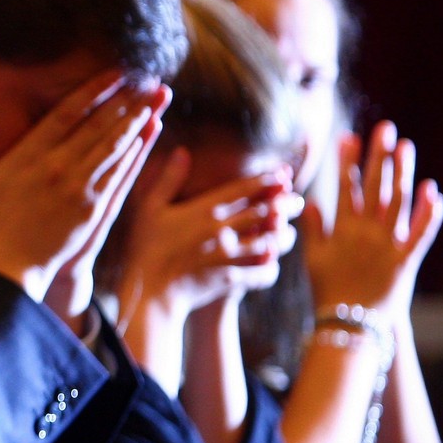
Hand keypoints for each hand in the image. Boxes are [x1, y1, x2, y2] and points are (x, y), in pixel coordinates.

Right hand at [0, 73, 170, 302]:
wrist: (6, 269)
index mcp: (30, 154)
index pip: (68, 112)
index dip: (95, 89)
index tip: (116, 71)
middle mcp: (58, 166)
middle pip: (99, 124)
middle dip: (126, 98)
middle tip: (148, 78)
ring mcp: (79, 188)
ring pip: (114, 146)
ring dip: (137, 119)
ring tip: (155, 99)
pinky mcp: (92, 210)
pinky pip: (119, 174)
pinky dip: (136, 152)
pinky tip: (148, 135)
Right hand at [118, 149, 300, 320]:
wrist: (148, 290)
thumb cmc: (145, 246)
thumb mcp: (150, 207)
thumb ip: (168, 178)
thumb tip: (183, 151)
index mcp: (205, 209)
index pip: (244, 188)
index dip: (267, 180)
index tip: (282, 175)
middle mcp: (223, 230)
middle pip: (265, 211)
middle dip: (285, 204)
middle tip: (297, 200)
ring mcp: (230, 255)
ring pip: (270, 241)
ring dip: (284, 235)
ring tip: (290, 232)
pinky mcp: (232, 279)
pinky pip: (264, 272)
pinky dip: (272, 267)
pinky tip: (273, 264)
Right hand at [302, 122, 442, 318]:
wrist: (349, 324)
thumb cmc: (327, 292)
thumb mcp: (312, 258)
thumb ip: (314, 228)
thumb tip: (310, 202)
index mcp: (341, 229)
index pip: (344, 186)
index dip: (346, 160)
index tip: (347, 135)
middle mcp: (365, 232)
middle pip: (375, 186)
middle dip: (378, 155)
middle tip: (384, 129)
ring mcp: (387, 245)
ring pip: (398, 202)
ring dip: (403, 173)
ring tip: (406, 147)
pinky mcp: (406, 261)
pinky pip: (421, 233)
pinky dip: (429, 214)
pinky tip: (432, 191)